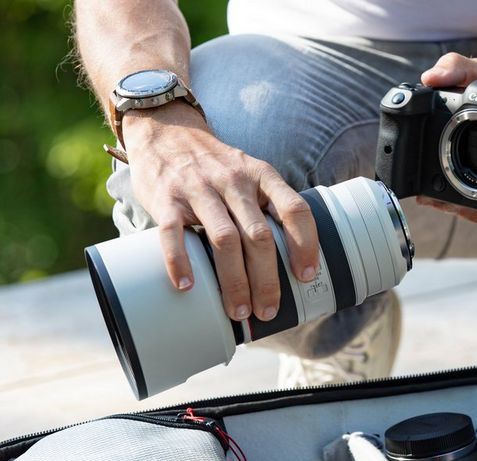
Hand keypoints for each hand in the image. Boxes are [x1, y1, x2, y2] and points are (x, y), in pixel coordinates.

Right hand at [123, 102, 318, 321]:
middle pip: (259, 236)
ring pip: (224, 240)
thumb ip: (267, 206)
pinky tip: (187, 286)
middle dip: (267, 279)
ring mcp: (199, 188)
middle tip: (268, 310)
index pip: (294, 210)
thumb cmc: (216, 166)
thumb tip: (290, 262)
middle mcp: (234, 181)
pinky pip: (173, 234)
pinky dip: (180, 261)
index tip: (306, 276)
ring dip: (234, 280)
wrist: (166, 130)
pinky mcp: (166, 198)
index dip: (305, 245)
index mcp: (262, 175)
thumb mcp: (250, 173)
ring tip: (239, 311)